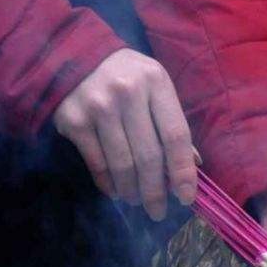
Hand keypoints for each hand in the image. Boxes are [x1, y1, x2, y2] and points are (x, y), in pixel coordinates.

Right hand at [53, 49, 197, 220]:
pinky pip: (97, 163)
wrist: (73, 55)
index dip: (183, 171)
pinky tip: (116, 191)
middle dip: (156, 191)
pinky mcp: (73, 119)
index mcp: (155, 82)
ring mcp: (97, 106)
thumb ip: (171, 122)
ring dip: (132, 191)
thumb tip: (193, 166)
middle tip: (158, 211)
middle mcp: (127, 92)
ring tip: (137, 200)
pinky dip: (108, 183)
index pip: (175, 135)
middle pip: (149, 156)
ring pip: (122, 164)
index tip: (186, 197)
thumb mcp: (154, 87)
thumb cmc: (125, 76)